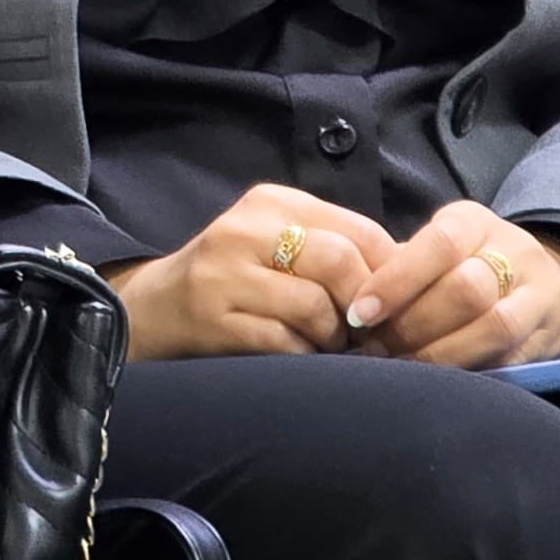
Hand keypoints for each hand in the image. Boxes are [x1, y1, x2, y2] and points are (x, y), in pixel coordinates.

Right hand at [107, 186, 396, 360]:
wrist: (149, 311)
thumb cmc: (232, 280)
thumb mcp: (278, 245)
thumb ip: (334, 249)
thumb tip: (411, 273)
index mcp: (272, 202)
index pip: (360, 230)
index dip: (390, 274)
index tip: (393, 305)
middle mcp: (247, 229)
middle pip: (341, 261)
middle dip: (364, 307)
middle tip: (364, 332)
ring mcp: (225, 274)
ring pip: (315, 306)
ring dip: (332, 337)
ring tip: (325, 344)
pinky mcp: (213, 319)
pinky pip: (284, 342)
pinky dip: (301, 356)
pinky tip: (296, 356)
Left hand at [340, 201, 559, 369]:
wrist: (551, 283)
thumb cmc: (468, 265)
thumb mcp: (440, 249)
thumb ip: (399, 267)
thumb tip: (344, 301)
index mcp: (473, 222)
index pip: (438, 244)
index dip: (396, 280)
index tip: (359, 313)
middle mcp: (512, 252)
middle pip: (466, 289)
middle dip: (413, 325)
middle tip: (375, 349)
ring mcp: (538, 295)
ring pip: (493, 326)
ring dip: (441, 354)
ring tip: (402, 369)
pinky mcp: (551, 336)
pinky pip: (510, 358)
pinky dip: (470, 372)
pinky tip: (437, 382)